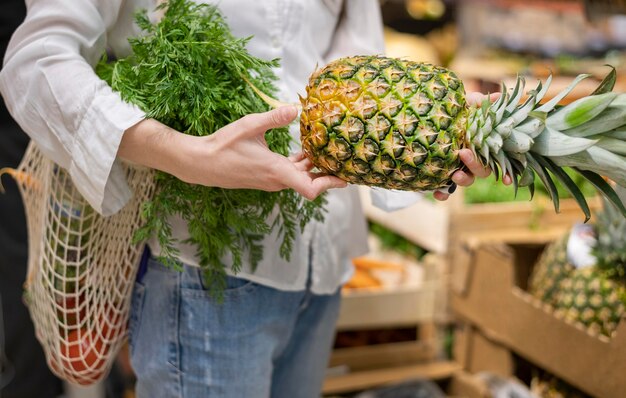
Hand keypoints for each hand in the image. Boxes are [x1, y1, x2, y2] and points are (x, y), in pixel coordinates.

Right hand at [119, 106, 345, 199]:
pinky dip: (299, 165)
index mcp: (276, 171)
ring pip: (299, 177)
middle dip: (327, 171)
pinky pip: (288, 174)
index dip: (330, 184)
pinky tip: (304, 151)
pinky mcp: (264, 177)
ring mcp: (270, 181)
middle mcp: (276, 180)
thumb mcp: (249, 126)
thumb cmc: (222, 145)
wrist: (199, 163)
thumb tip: (295, 108)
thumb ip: (274, 118)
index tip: (345, 178)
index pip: (310, 189)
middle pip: (310, 182)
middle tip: (345, 158)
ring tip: (329, 151)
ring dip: (313, 167)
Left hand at [433, 92, 511, 200]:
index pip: (498, 161)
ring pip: (466, 181)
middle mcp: (474, 161)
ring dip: (462, 180)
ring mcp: (459, 169)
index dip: (506, 173)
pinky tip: (438, 195)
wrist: (430, 119)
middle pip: (482, 171)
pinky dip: (443, 194)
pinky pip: (445, 190)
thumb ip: (481, 103)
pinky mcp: (443, 175)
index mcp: (483, 147)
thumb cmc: (455, 113)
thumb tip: (497, 96)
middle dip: (475, 165)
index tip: (506, 180)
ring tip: (453, 174)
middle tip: (463, 153)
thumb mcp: (467, 105)